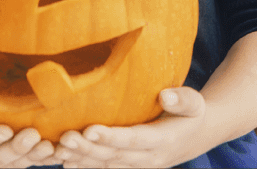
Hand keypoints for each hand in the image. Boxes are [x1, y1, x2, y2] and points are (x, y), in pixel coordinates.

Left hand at [55, 87, 208, 167]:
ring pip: (106, 165)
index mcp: (164, 140)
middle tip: (65, 138)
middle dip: (88, 149)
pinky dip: (85, 166)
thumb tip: (165, 95)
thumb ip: (182, 99)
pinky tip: (65, 160)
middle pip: (114, 156)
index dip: (111, 137)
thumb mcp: (195, 103)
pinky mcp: (130, 168)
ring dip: (81, 159)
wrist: (196, 137)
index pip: (134, 139)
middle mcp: (150, 158)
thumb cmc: (191, 114)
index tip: (90, 129)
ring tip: (59, 149)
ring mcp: (139, 166)